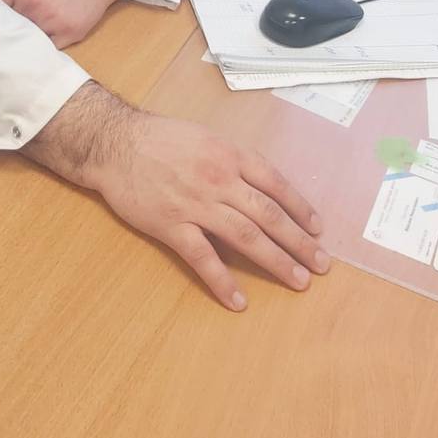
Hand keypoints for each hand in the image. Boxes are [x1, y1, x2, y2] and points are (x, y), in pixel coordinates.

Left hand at [0, 0, 142, 48]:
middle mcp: (33, 4)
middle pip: (8, 29)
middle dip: (6, 33)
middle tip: (2, 40)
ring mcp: (51, 20)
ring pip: (28, 41)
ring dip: (25, 43)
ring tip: (23, 45)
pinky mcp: (68, 33)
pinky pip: (48, 49)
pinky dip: (44, 49)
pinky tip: (41, 47)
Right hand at [24, 84, 327, 309]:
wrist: (116, 143)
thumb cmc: (160, 138)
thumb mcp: (205, 137)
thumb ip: (232, 161)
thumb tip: (261, 187)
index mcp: (228, 154)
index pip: (275, 183)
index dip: (300, 207)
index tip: (318, 229)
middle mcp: (218, 178)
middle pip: (268, 214)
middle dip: (299, 241)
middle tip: (322, 264)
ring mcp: (195, 203)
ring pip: (245, 236)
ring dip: (276, 261)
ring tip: (298, 280)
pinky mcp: (171, 225)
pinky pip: (202, 257)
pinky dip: (222, 281)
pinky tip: (238, 301)